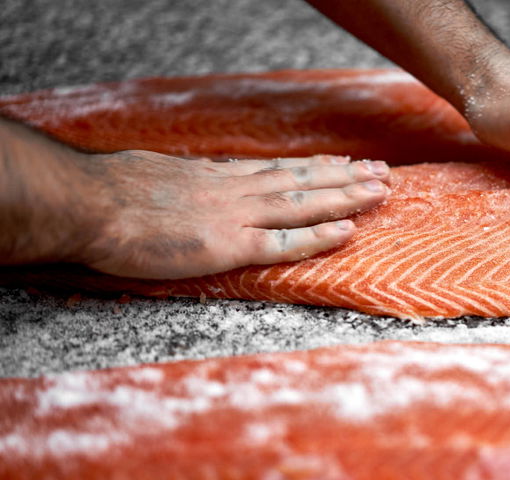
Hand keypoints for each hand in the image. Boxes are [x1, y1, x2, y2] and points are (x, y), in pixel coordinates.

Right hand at [71, 151, 390, 278]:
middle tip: (382, 173)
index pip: (279, 171)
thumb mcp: (156, 175)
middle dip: (345, 178)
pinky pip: (282, 242)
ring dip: (344, 198)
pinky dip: (316, 237)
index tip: (345, 164)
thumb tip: (195, 181)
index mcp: (217, 178)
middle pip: (301, 181)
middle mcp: (235, 192)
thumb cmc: (111, 194)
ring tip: (380, 191)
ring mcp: (234, 217)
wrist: (89, 205)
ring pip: (302, 204)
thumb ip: (186, 183)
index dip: (316, 168)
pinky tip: (346, 232)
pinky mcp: (226, 246)